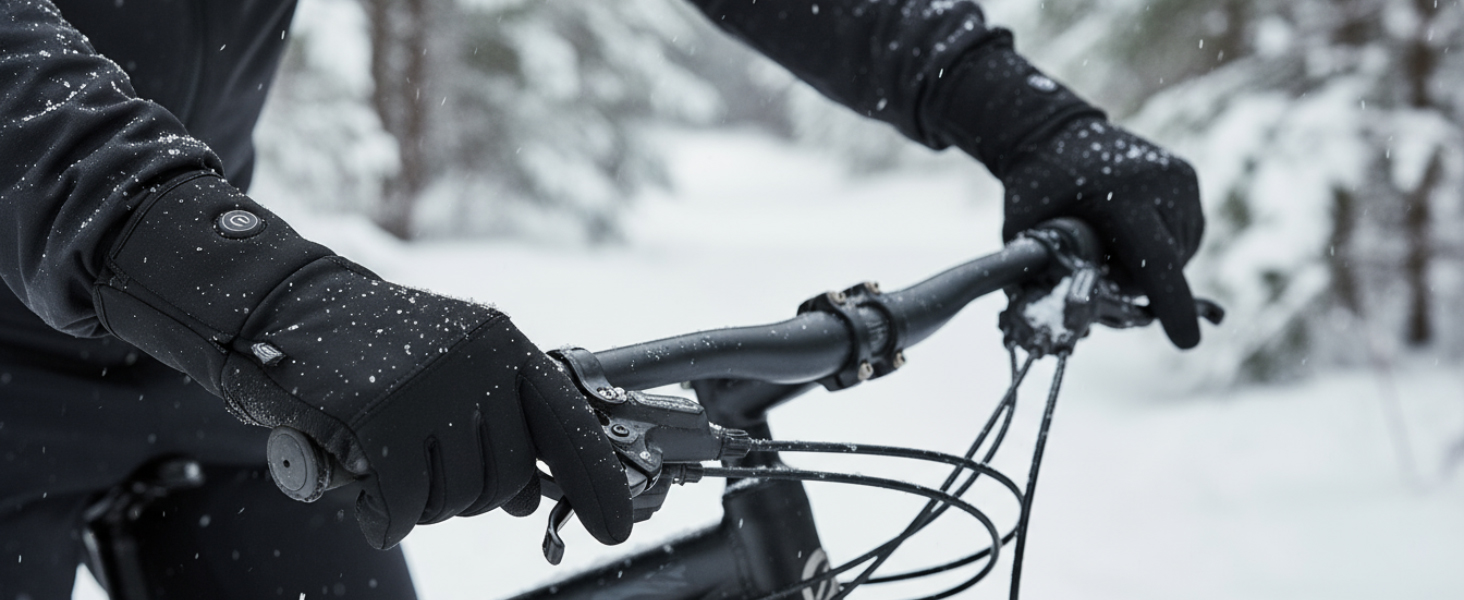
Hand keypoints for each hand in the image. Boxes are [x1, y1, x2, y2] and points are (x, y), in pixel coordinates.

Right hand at [92, 173, 631, 547]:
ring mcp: (429, 385)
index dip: (595, 481)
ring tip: (382, 461)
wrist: (281, 306)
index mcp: (503, 345)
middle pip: (506, 479)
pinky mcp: (376, 416)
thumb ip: (496, 425)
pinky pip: (400, 508)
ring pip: (453, 499)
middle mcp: (478, 360)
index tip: (616, 527)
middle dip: (466, 496)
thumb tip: (530, 499)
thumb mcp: (449, 372)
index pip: (568, 423)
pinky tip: (362, 492)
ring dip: (418, 505)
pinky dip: (381, 517)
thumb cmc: (368, 350)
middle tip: (419, 471)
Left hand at [1000, 118, 1204, 347]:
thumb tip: (1055, 331)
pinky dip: (1163, 248)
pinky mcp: (1188, 178)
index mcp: (1122, 191)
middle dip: (1141, 285)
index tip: (1186, 343)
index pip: (1155, 259)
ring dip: (1152, 268)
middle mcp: (1162, 181)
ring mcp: (1180, 178)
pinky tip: (1130, 234)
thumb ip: (1039, 278)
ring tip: (1111, 246)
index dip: (1170, 305)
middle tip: (1102, 276)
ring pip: (1181, 254)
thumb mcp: (1023, 232)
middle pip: (1169, 264)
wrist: (1052, 132)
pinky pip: (1185, 235)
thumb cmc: (1034, 187)